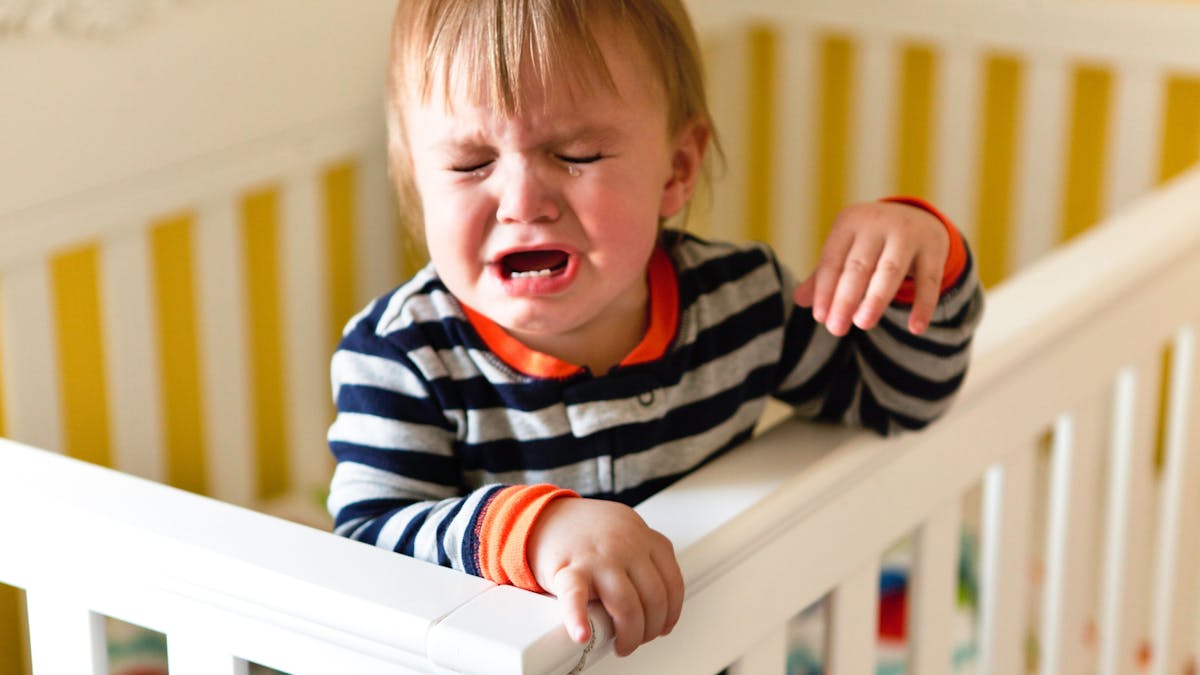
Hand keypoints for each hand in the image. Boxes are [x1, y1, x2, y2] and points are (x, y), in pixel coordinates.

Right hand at [526, 498, 682, 656]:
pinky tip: (582, 634)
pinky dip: (578, 620)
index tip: (664, 626)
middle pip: (654, 598)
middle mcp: (625, 545)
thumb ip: (645, 554)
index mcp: (642, 537)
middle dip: (650, 628)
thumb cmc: (585, 531)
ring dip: (629, 635)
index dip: (671, 612)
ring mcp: (597, 558)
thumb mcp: (625, 529)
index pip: (672, 581)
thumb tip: (661, 598)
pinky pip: (575, 599)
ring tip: (622, 645)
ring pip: (627, 605)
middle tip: (640, 638)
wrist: (542, 516)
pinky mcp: (568, 570)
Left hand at [794, 200, 948, 335]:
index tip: (820, 317)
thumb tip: (799, 300)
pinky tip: (916, 328)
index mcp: (849, 222)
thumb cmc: (870, 242)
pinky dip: (923, 305)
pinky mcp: (934, 248)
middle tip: (836, 329)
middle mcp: (878, 223)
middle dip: (846, 299)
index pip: (832, 260)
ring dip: (876, 299)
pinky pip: (929, 280)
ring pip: (890, 270)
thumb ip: (824, 275)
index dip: (824, 289)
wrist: (918, 218)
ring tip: (863, 324)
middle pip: (859, 266)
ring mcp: (908, 234)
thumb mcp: (846, 250)